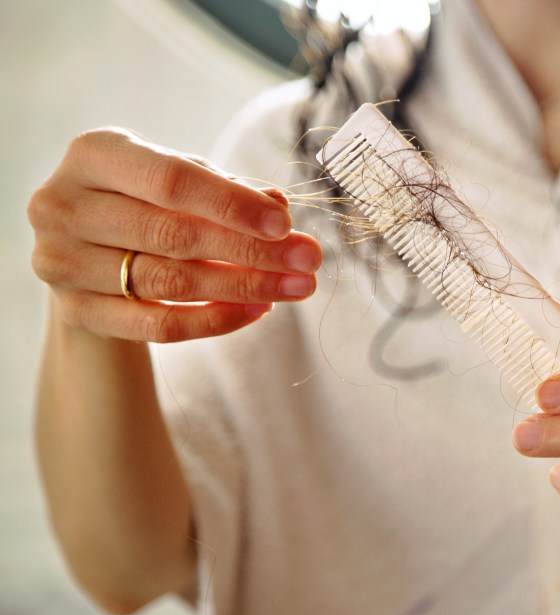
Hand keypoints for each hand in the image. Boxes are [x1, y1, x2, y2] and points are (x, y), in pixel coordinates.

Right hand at [28, 128, 321, 341]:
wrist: (87, 251)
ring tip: (295, 287)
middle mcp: (64, 205)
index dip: (231, 204)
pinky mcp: (77, 312)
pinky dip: (216, 319)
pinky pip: (158, 325)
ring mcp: (62, 263)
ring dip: (244, 287)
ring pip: (169, 283)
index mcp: (93, 155)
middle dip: (252, 251)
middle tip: (308, 260)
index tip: (286, 223)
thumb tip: (279, 204)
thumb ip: (227, 189)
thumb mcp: (182, 182)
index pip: (170, 181)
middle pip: (174, 235)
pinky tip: (259, 310)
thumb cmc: (146, 202)